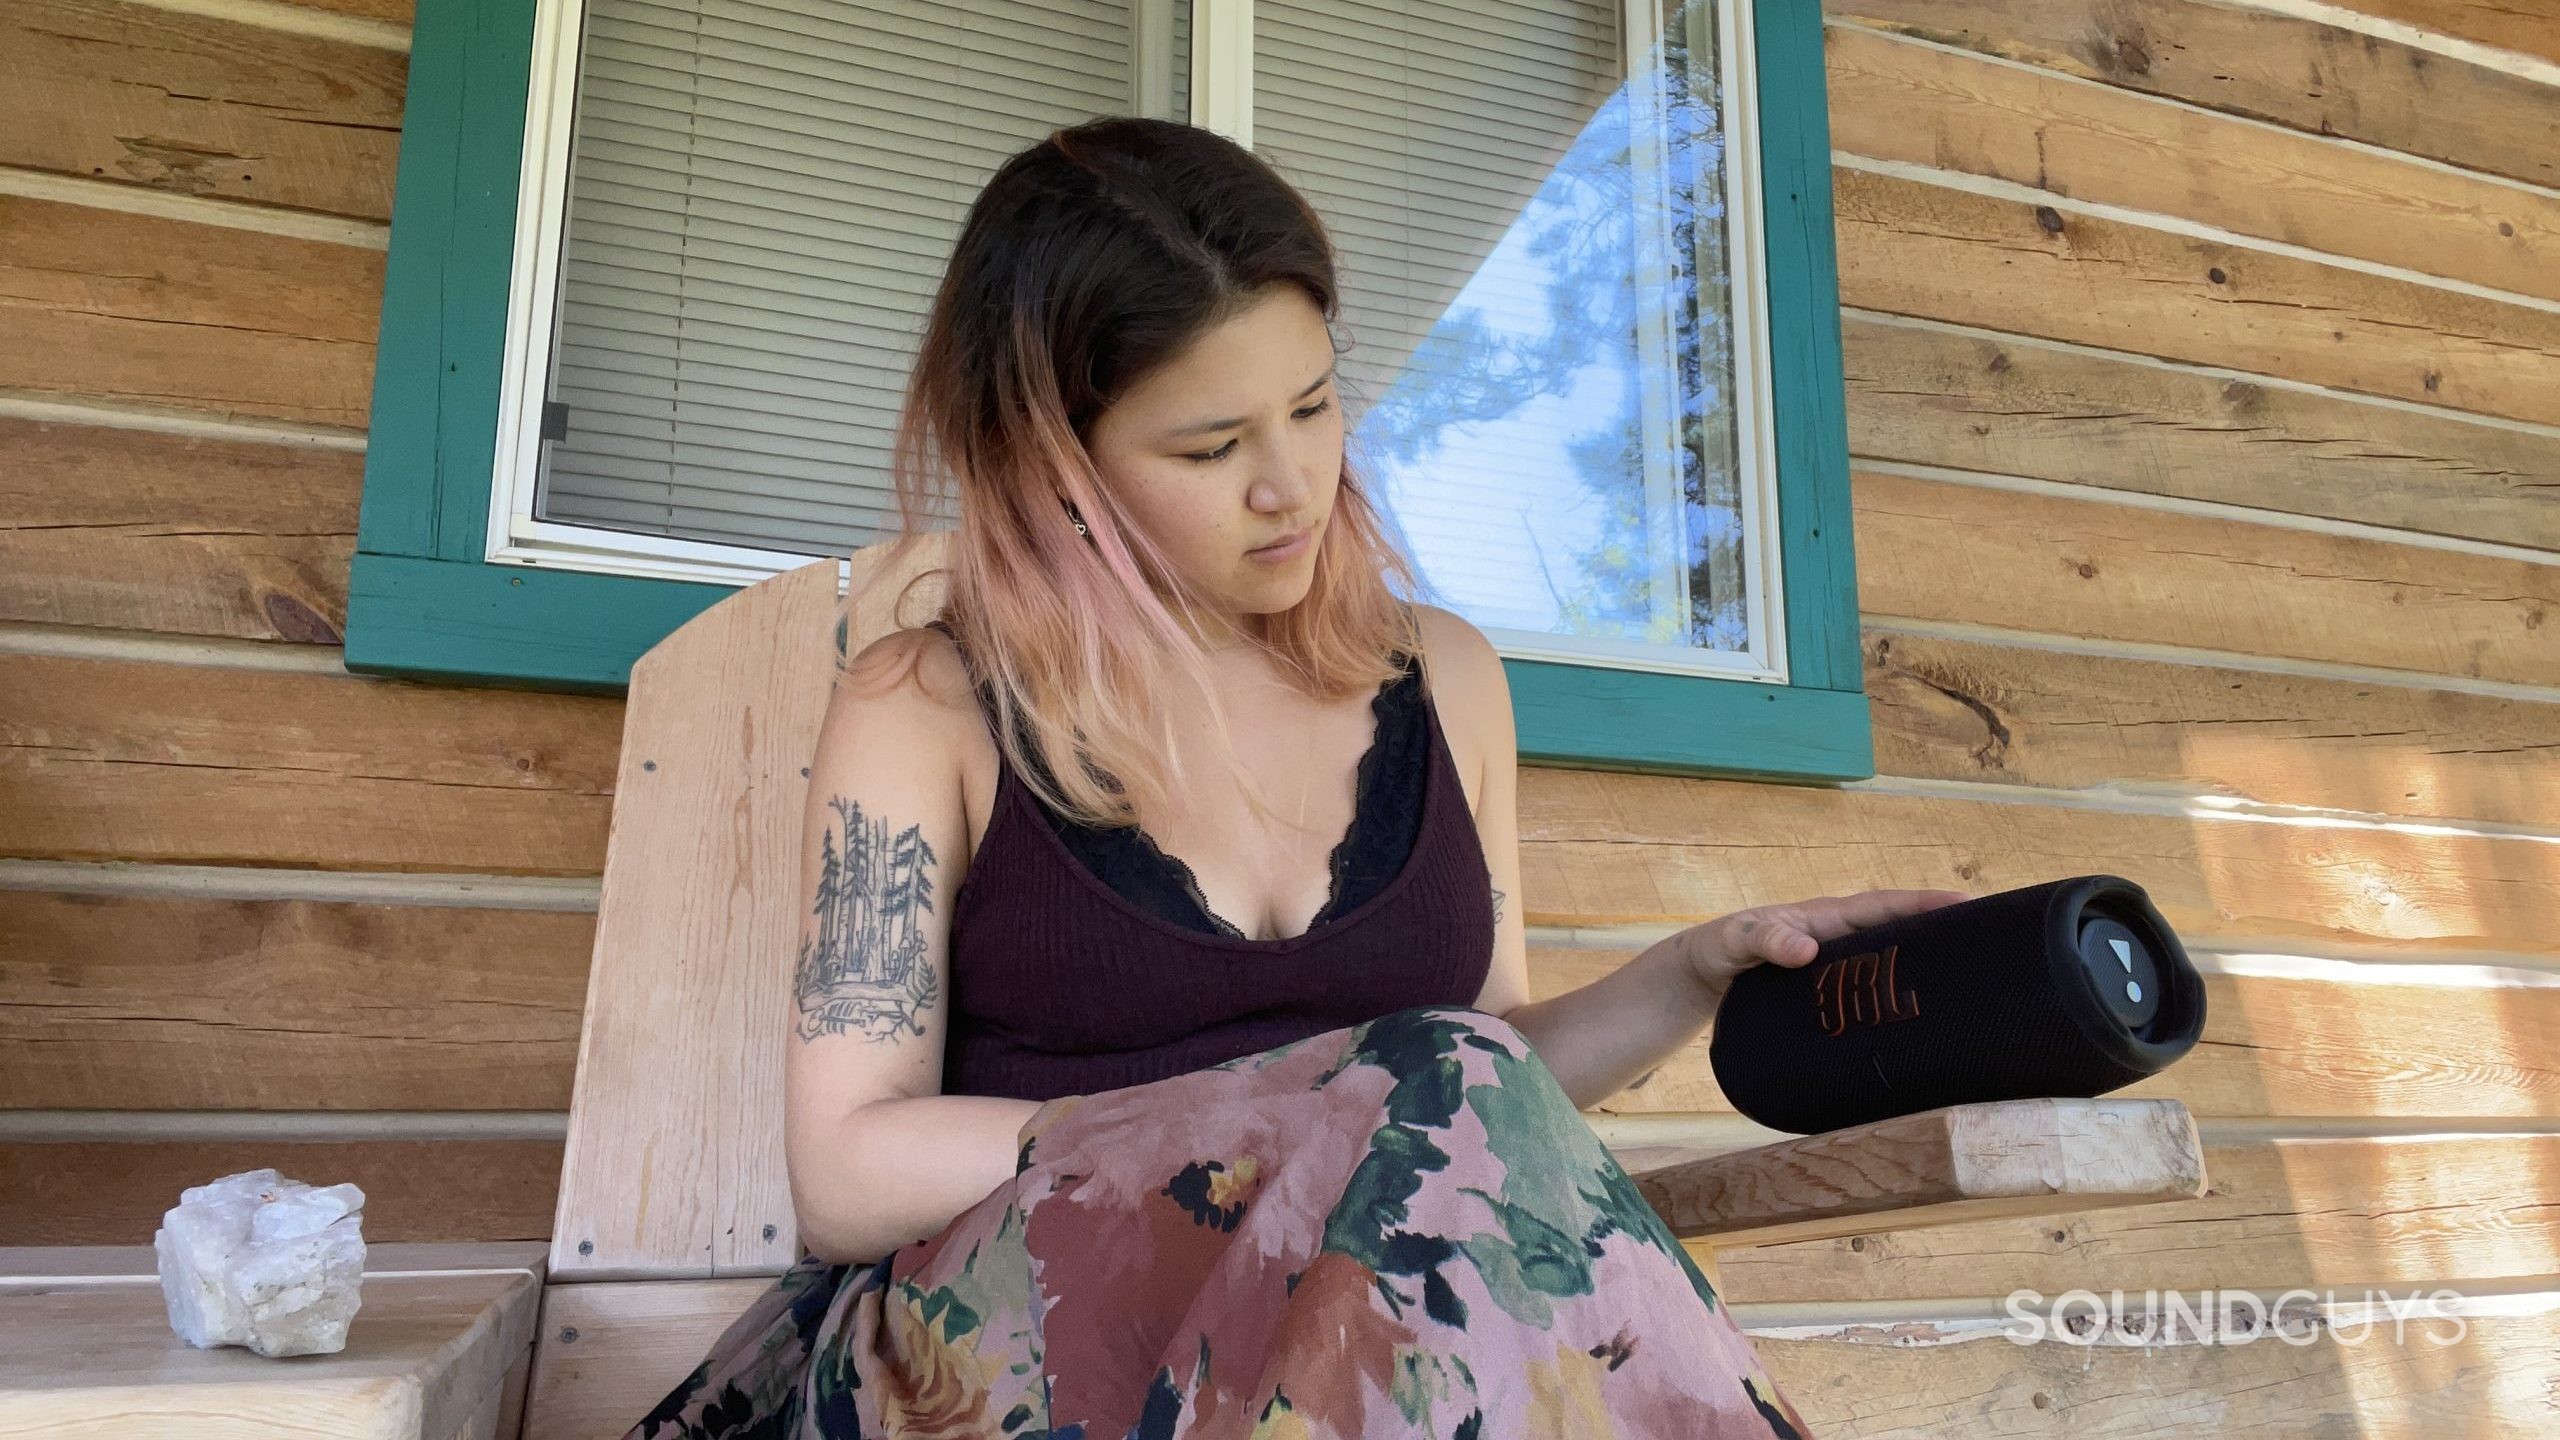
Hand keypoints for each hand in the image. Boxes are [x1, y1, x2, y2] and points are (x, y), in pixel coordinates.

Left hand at [1680, 889, 1971, 995]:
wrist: (1701, 975)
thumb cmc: (1719, 948)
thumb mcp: (1735, 939)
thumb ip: (1764, 939)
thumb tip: (1808, 949)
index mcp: (1825, 918)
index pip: (1883, 906)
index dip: (1923, 904)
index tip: (1965, 902)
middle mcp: (1837, 940)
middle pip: (1898, 934)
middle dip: (1940, 936)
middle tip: (1988, 947)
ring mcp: (1835, 969)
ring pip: (1888, 966)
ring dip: (1922, 971)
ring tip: (1967, 986)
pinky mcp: (1828, 996)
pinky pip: (1868, 994)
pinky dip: (1892, 1001)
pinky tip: (1914, 1025)